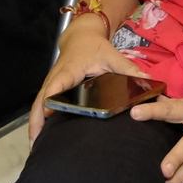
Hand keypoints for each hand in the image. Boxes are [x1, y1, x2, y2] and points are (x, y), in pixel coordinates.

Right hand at [28, 13, 150, 141]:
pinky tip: (40, 136)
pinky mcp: (49, 88)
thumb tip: (147, 81)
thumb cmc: (95, 47)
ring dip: (35, 125)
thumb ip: (128, 69)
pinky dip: (38, 120)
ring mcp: (50, 83)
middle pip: (40, 100)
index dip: (51, 98)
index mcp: (69, 70)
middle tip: (38, 144)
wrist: (80, 35)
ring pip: (36, 105)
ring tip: (35, 147)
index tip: (50, 112)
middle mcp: (55, 78)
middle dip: (38, 121)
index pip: (56, 85)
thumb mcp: (112, 56)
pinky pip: (39, 105)